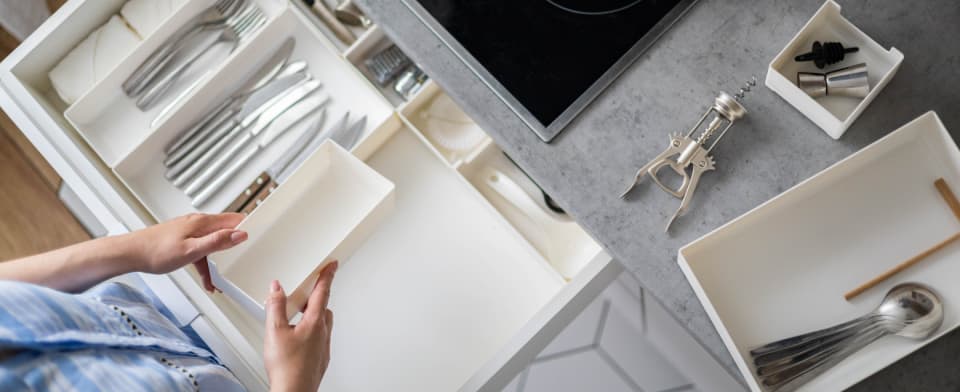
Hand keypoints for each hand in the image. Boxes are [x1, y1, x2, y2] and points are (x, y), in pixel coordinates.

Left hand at [126, 213, 247, 291]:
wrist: (130, 254)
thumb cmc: (155, 251)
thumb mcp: (192, 251)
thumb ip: (217, 242)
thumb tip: (240, 234)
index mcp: (203, 223)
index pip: (234, 219)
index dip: (249, 225)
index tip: (262, 233)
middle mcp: (198, 223)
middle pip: (226, 231)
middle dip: (237, 245)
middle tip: (247, 256)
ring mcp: (190, 231)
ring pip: (214, 244)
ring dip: (220, 261)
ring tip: (221, 279)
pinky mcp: (183, 239)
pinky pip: (202, 251)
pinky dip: (206, 264)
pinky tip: (206, 279)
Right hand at [264, 261, 336, 391]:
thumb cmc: (287, 367)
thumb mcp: (274, 331)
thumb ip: (275, 306)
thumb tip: (277, 288)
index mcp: (314, 322)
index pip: (323, 292)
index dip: (327, 276)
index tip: (332, 265)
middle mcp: (323, 333)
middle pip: (324, 308)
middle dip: (318, 296)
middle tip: (311, 288)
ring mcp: (323, 347)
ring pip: (323, 324)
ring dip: (314, 315)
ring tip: (300, 313)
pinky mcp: (321, 358)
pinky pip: (320, 338)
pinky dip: (312, 331)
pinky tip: (300, 338)